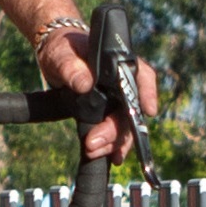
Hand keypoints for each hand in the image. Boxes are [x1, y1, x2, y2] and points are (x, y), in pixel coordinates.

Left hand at [37, 30, 159, 162]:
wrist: (56, 58)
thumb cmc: (62, 48)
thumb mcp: (61, 55)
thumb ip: (71, 67)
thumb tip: (85, 83)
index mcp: (119, 63)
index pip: (142, 76)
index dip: (148, 94)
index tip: (149, 111)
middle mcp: (123, 84)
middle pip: (131, 110)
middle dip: (117, 131)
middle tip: (95, 142)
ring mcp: (117, 100)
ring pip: (125, 126)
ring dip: (113, 143)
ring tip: (93, 151)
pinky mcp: (107, 114)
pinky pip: (115, 132)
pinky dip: (111, 146)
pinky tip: (109, 158)